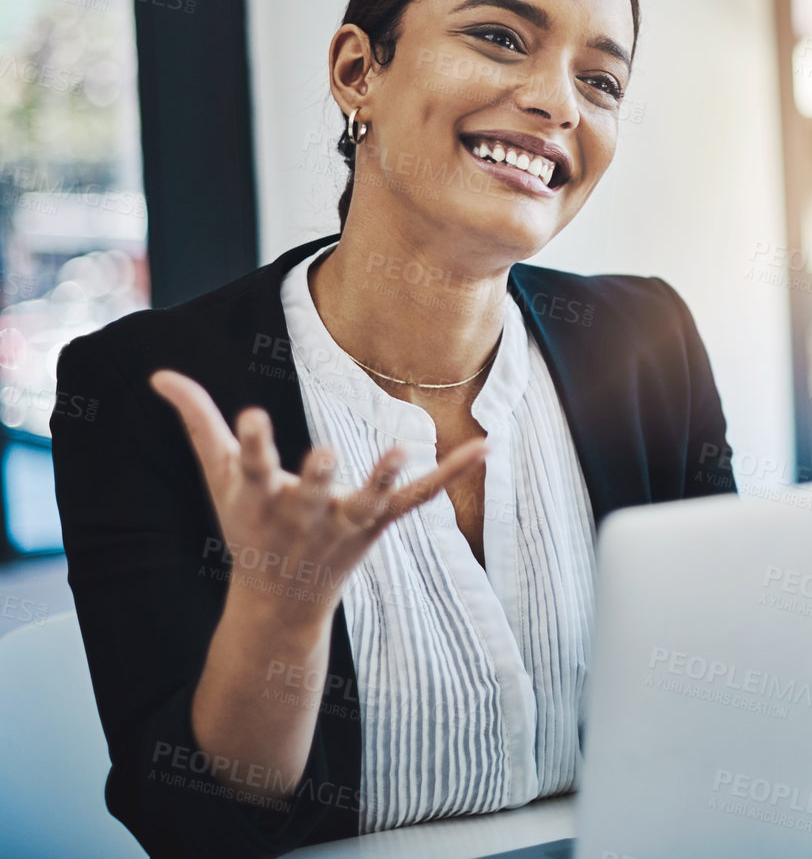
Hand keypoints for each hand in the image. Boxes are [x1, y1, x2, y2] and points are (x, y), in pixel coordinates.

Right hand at [150, 368, 487, 628]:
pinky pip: (419, 499)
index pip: (253, 466)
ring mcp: (344, 521)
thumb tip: (160, 374)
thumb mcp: (220, 477)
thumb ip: (199, 422)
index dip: (253, 443)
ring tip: (404, 449)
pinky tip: (485, 447)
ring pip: (369, 500)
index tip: (251, 415)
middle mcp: (303, 513)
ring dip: (385, 477)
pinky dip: (451, 474)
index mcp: (259, 498)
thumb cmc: (248, 525)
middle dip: (317, 476)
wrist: (280, 602)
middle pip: (312, 491)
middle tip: (327, 455)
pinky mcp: (378, 524)